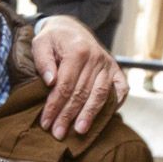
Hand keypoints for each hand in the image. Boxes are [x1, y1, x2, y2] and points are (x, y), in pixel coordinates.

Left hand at [32, 17, 127, 139]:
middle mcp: (96, 58)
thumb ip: (43, 61)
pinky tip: (105, 117)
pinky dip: (116, 103)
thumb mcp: (41, 43)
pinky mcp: (116, 69)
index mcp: (77, 51)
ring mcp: (108, 64)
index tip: (46, 123)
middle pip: (81, 93)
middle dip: (68, 116)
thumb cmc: (53, 39)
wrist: (71, 27)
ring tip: (79, 131)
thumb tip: (50, 82)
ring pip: (100, 94)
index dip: (54, 106)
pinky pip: (121, 89)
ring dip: (89, 115)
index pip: (65, 86)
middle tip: (58, 134)